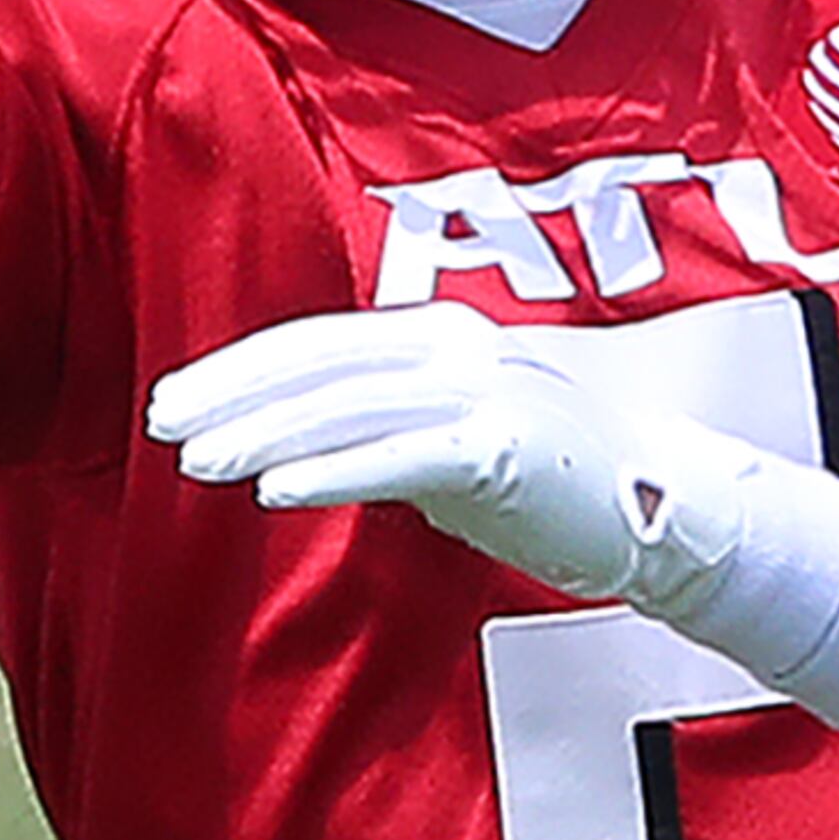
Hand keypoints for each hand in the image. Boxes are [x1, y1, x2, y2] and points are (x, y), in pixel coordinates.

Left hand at [146, 304, 756, 611]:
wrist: (677, 507)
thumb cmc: (570, 477)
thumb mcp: (469, 432)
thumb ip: (396, 425)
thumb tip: (315, 448)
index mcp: (445, 333)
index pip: (320, 341)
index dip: (242, 367)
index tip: (179, 398)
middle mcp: (458, 348)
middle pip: (319, 363)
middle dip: (231, 392)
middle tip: (161, 422)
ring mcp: (484, 392)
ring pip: (346, 406)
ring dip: (263, 434)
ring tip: (197, 462)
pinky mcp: (503, 449)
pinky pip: (397, 457)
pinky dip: (328, 470)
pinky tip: (273, 492)